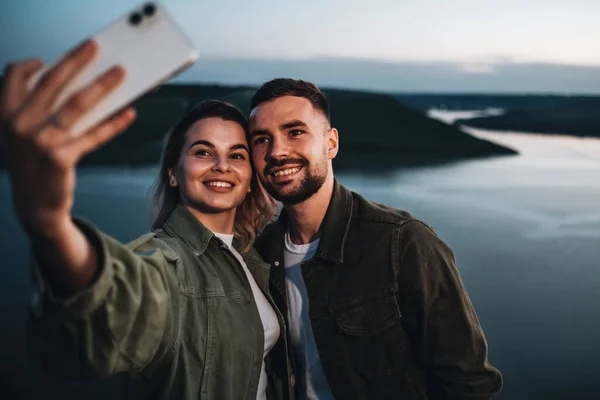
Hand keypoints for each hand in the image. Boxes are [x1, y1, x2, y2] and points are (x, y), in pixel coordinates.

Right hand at [0, 40, 135, 236]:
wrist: (34, 206)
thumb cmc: (33, 165)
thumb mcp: (23, 135)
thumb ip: (36, 111)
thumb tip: (76, 85)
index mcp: (4, 115)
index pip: (14, 76)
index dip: (32, 64)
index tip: (50, 59)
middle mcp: (18, 124)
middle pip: (52, 81)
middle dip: (76, 60)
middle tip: (95, 47)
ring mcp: (39, 141)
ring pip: (77, 104)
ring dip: (102, 85)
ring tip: (120, 73)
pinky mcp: (61, 158)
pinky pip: (94, 135)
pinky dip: (114, 123)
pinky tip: (129, 113)